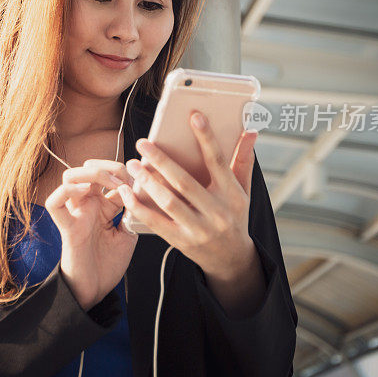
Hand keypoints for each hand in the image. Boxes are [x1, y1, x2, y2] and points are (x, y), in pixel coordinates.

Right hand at [45, 159, 137, 309]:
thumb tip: (139, 193)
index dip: (125, 173)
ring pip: (69, 177)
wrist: (95, 290)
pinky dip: (66, 191)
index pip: (109, 175)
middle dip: (108, 167)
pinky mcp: (67, 227)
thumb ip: (131, 214)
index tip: (141, 183)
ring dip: (90, 173)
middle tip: (124, 180)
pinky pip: (54, 203)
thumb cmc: (108, 264)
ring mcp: (75, 214)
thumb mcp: (127, 235)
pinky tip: (85, 192)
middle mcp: (87, 205)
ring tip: (110, 184)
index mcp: (102, 205)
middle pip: (88, 168)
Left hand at [117, 110, 257, 280]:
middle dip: (162, 161)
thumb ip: (243, 161)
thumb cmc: (235, 216)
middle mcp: (216, 212)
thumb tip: (250, 131)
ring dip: (148, 182)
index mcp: (232, 195)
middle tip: (143, 143)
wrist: (231, 259)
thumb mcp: (243, 191)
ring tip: (133, 164)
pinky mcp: (182, 241)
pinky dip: (139, 207)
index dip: (207, 138)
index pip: (218, 162)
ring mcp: (198, 229)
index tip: (194, 117)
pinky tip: (127, 193)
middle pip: (185, 182)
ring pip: (169, 202)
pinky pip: (156, 223)